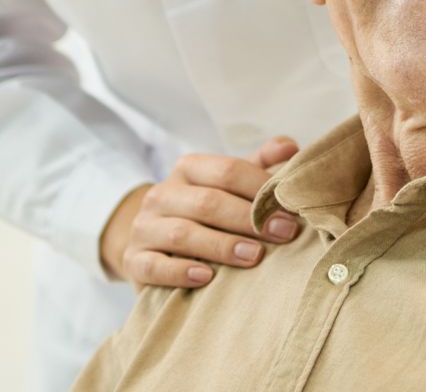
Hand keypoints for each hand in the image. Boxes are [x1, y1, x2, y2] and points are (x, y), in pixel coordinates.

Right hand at [99, 134, 300, 286]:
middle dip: (249, 219)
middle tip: (283, 235)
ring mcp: (144, 227)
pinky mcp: (133, 260)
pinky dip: (181, 272)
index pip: (227, 171)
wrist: (154, 242)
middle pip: (208, 202)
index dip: (261, 189)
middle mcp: (162, 194)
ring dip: (222, 246)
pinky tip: (207, 278)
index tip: (291, 211)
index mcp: (188, 169)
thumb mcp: (230, 185)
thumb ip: (259, 165)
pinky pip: (154, 266)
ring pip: (182, 233)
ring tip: (254, 257)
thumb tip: (291, 147)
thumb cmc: (205, 212)